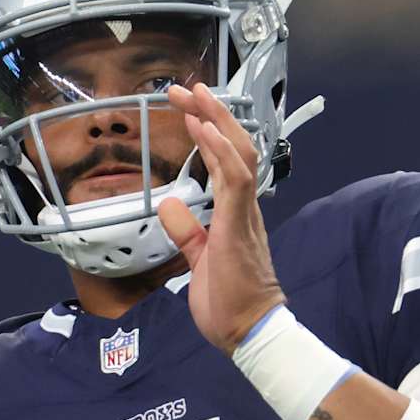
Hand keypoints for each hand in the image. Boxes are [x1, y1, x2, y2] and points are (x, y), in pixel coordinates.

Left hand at [156, 83, 284, 351]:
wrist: (249, 332)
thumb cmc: (228, 303)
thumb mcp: (199, 260)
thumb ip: (187, 231)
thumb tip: (169, 204)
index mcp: (235, 213)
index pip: (223, 160)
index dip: (207, 131)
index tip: (189, 108)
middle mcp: (244, 206)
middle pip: (234, 146)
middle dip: (210, 113)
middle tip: (185, 87)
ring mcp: (244, 214)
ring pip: (239, 154)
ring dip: (216, 121)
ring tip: (195, 94)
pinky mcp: (239, 226)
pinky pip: (235, 179)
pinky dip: (220, 150)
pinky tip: (204, 129)